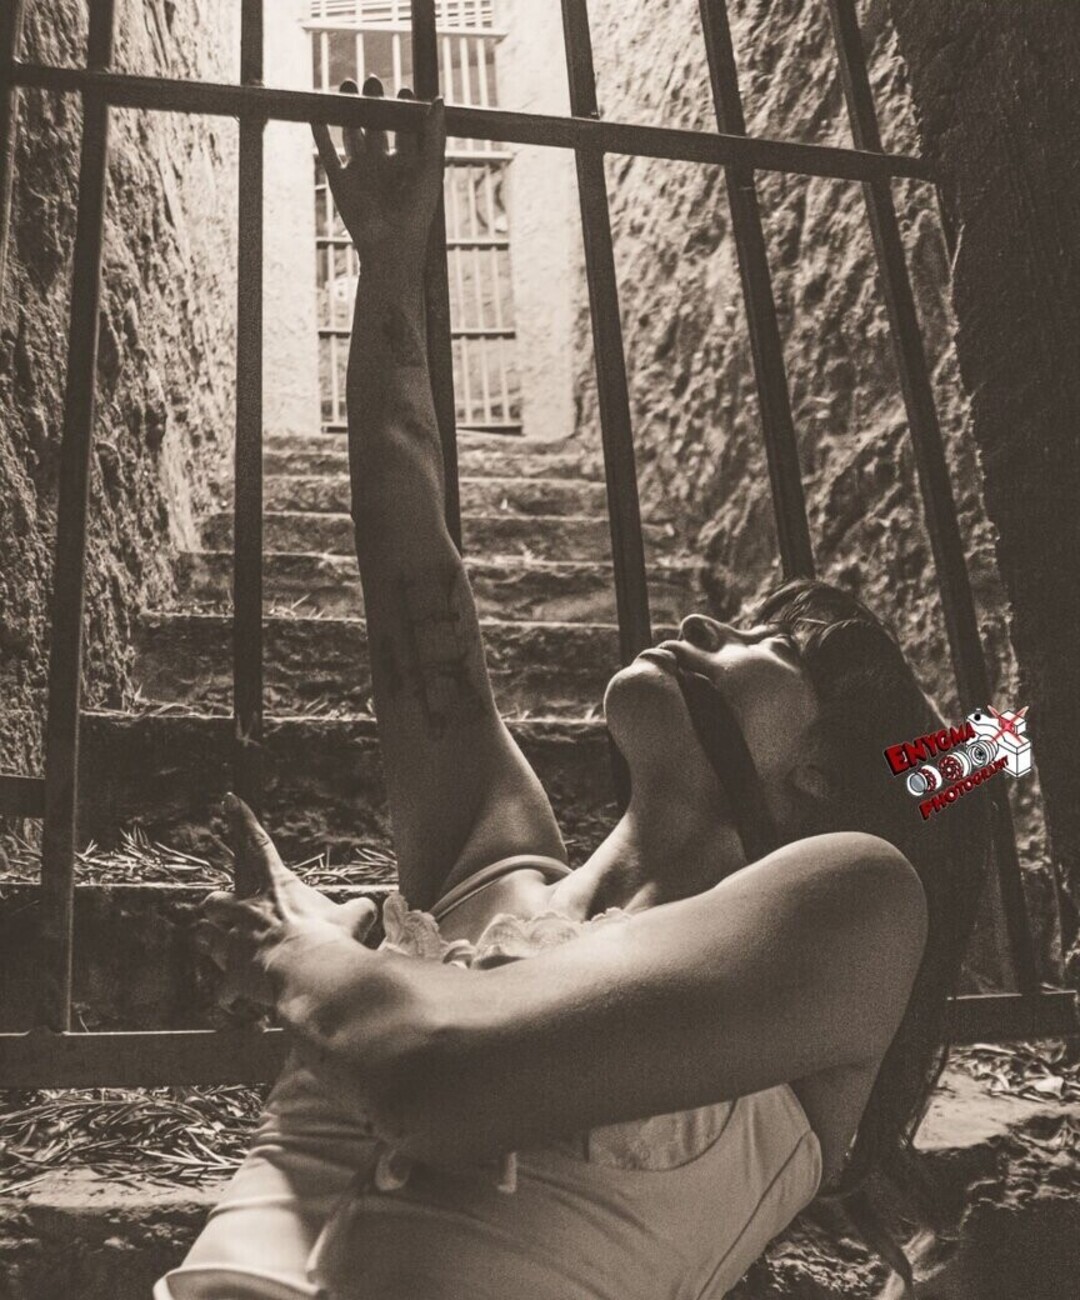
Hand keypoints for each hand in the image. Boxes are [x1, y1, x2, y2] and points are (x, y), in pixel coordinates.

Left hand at [195, 793, 378, 1007]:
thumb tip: (368, 907)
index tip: (229, 798)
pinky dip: (227, 992)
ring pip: (206, 935)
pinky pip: (222, 985)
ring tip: (214, 946)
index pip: (259, 844)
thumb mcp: (355, 917)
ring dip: (211, 942)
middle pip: (218, 898)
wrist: (311, 971)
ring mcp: (236, 941)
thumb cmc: (331, 939)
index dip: (243, 819)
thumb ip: (359, 909)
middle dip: (217, 903)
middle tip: (219, 907)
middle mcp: (250, 910)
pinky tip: (229, 999)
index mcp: (278, 887)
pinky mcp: (232, 973)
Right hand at [312, 76, 446, 276]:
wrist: (389, 247)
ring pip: (351, 131)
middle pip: (376, 124)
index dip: (403, 107)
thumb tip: (437, 99)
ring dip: (347, 110)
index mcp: (406, 161)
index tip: (403, 91)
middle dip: (374, 102)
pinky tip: (317, 112)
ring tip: (346, 86)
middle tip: (373, 82)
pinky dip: (320, 132)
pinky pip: (326, 151)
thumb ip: (433, 135)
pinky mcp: (339, 179)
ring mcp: (360, 170)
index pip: (404, 126)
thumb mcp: (429, 170)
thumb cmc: (416, 213)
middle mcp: (382, 163)